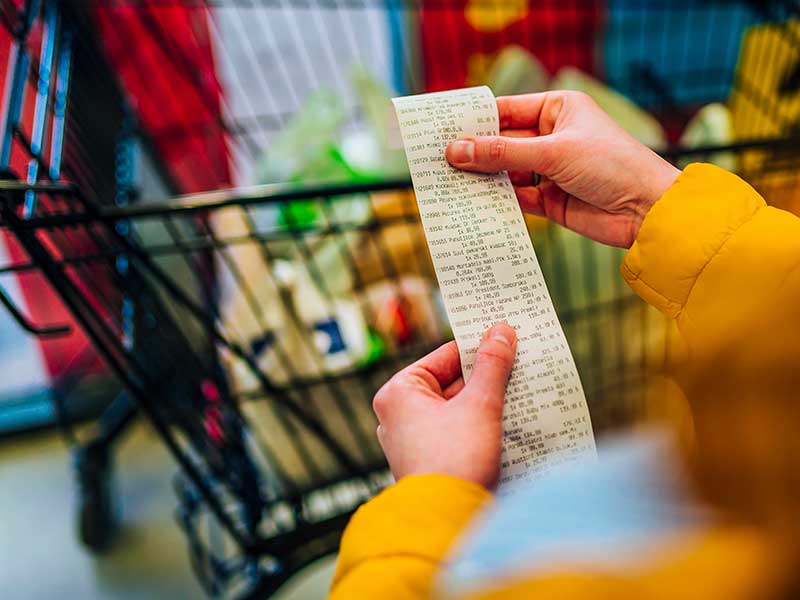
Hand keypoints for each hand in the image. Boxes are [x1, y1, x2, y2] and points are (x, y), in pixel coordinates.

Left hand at [373, 323, 516, 489]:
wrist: (448, 522)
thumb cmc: (454, 461)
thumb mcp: (480, 405)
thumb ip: (492, 366)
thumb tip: (501, 331)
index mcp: (399, 392)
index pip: (445, 356)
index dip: (479, 347)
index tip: (506, 338)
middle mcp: (398, 414)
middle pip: (451, 382)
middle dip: (487, 378)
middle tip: (520, 364)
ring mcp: (412, 440)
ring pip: (457, 408)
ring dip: (487, 402)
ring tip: (521, 392)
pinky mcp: (429, 461)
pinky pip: (457, 432)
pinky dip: (480, 426)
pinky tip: (510, 422)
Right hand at [445, 91, 680, 247]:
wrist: (647, 211)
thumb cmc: (612, 165)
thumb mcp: (552, 153)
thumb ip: (502, 154)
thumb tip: (456, 151)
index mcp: (557, 110)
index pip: (506, 111)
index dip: (474, 121)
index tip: (442, 130)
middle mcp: (551, 137)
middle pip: (501, 143)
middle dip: (473, 153)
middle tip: (437, 161)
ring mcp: (549, 170)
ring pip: (505, 172)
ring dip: (482, 179)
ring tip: (449, 184)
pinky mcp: (549, 200)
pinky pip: (515, 197)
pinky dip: (497, 201)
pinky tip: (474, 203)